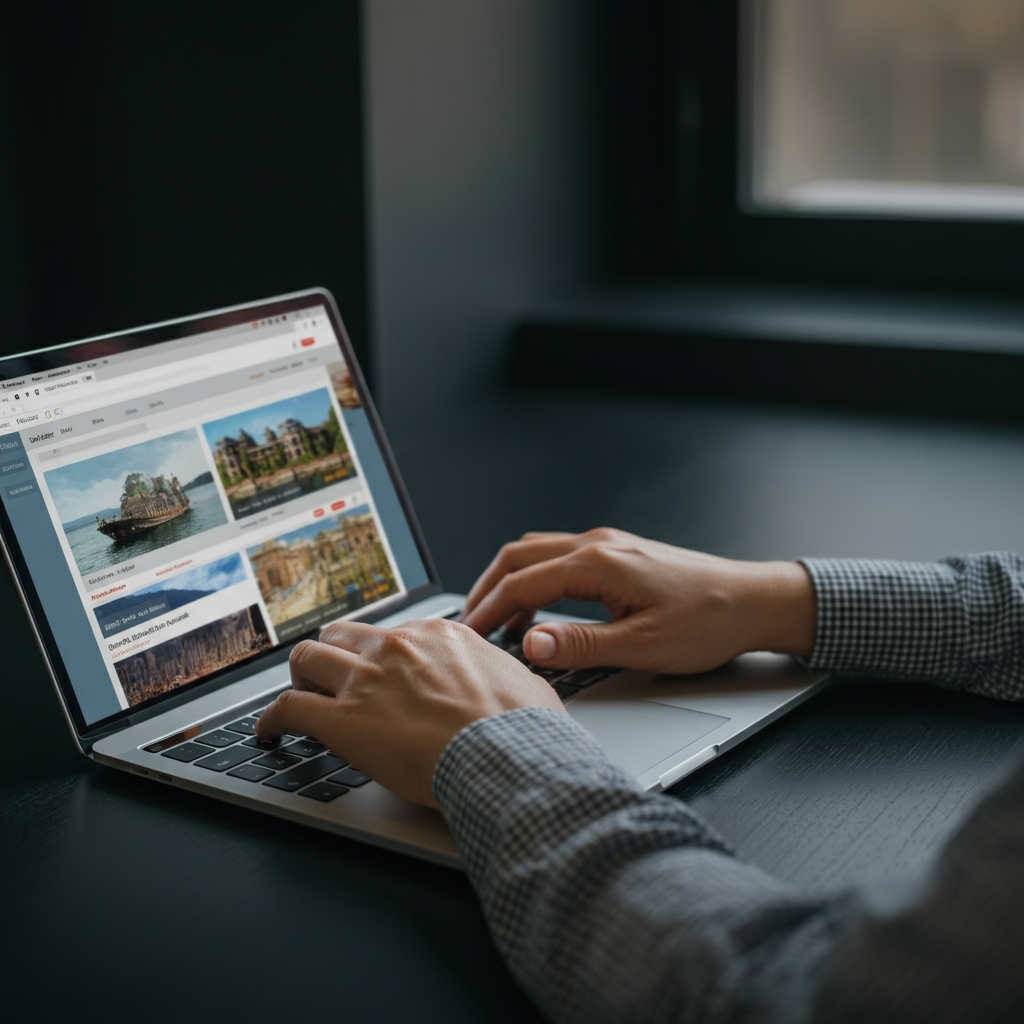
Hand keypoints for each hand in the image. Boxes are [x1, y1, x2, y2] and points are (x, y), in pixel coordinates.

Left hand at [256, 617, 562, 807]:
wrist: (508, 757)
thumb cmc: (523, 728)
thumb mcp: (522, 682)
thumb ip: (500, 675)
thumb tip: (510, 684)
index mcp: (439, 635)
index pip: (391, 633)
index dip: (378, 654)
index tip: (377, 669)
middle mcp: (397, 647)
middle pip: (342, 634)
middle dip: (333, 655)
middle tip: (332, 679)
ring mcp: (367, 680)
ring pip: (307, 658)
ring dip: (301, 678)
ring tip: (300, 696)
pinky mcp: (343, 720)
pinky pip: (287, 709)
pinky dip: (271, 719)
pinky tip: (269, 732)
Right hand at [461, 528, 815, 675]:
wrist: (752, 602)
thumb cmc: (707, 622)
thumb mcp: (642, 646)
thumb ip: (580, 646)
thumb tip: (529, 645)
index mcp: (597, 564)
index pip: (522, 582)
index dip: (488, 611)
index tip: (469, 636)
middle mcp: (598, 545)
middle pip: (519, 556)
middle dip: (488, 589)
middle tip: (471, 625)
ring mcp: (608, 546)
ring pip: (537, 552)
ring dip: (510, 581)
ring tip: (497, 621)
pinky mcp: (619, 555)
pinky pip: (559, 558)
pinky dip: (535, 580)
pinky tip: (538, 610)